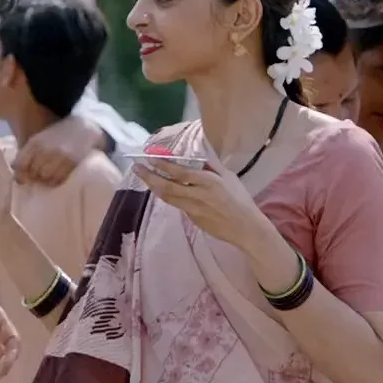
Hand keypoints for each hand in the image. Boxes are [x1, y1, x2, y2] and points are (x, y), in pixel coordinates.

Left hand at [12, 116, 101, 185]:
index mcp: (34, 143)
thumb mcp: (39, 139)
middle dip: (32, 177)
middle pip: (32, 173)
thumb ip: (26, 153)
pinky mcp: (71, 163)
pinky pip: (58, 179)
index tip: (22, 177)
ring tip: (46, 176)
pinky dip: (55, 181)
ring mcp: (59, 156)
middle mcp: (45, 150)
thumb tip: (15, 169)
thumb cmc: (57, 134)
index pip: (20, 164)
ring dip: (44, 180)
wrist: (82, 128)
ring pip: (44, 178)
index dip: (19, 174)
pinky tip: (55, 176)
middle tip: (36, 177)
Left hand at [130, 153, 271, 248]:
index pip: (180, 173)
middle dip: (149, 176)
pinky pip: (177, 205)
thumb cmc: (240, 199)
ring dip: (153, 186)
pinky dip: (166, 196)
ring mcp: (193, 210)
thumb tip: (196, 155)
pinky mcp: (192, 220)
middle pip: (167, 186)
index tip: (149, 158)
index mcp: (209, 183)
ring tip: (144, 177)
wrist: (246, 228)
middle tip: (136, 167)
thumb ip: (211, 167)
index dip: (163, 165)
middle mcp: (198, 196)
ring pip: (167, 197)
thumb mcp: (228, 178)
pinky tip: (161, 189)